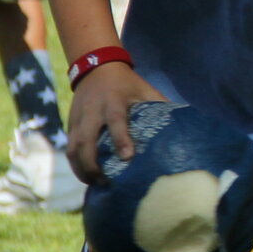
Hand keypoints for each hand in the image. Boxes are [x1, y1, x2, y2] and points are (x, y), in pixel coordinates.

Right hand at [63, 61, 164, 186]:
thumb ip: (160, 106)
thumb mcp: (144, 90)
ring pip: (73, 148)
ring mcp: (78, 120)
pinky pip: (69, 148)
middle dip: (92, 165)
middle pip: (86, 141)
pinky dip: (76, 164)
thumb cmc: (126, 83)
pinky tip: (87, 177)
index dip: (121, 139)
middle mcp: (92, 112)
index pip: (115, 121)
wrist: (96, 67)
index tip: (127, 158)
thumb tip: (183, 126)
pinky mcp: (71, 125)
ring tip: (96, 184)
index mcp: (113, 102)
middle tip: (106, 182)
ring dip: (82, 169)